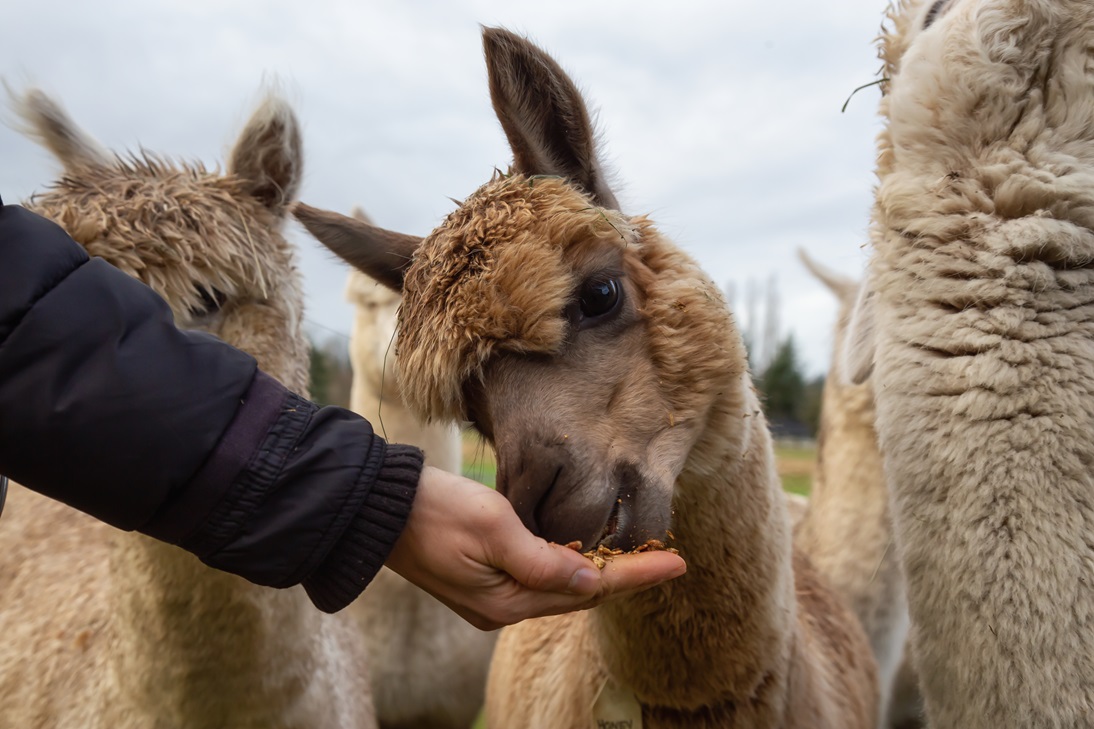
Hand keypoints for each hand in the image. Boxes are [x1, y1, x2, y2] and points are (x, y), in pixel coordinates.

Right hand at [385, 466, 685, 629]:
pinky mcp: (480, 580)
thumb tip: (590, 579)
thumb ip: (544, 558)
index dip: (637, 574)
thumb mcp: (493, 526)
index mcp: (507, 600)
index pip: (589, 588)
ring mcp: (490, 598)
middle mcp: (502, 608)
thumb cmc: (434, 509)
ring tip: (639, 557)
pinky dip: (567, 567)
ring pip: (560, 588)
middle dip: (624, 577)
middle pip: (578, 594)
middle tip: (668, 558)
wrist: (375, 508)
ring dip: (598, 573)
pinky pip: (538, 580)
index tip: (679, 563)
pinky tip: (584, 554)